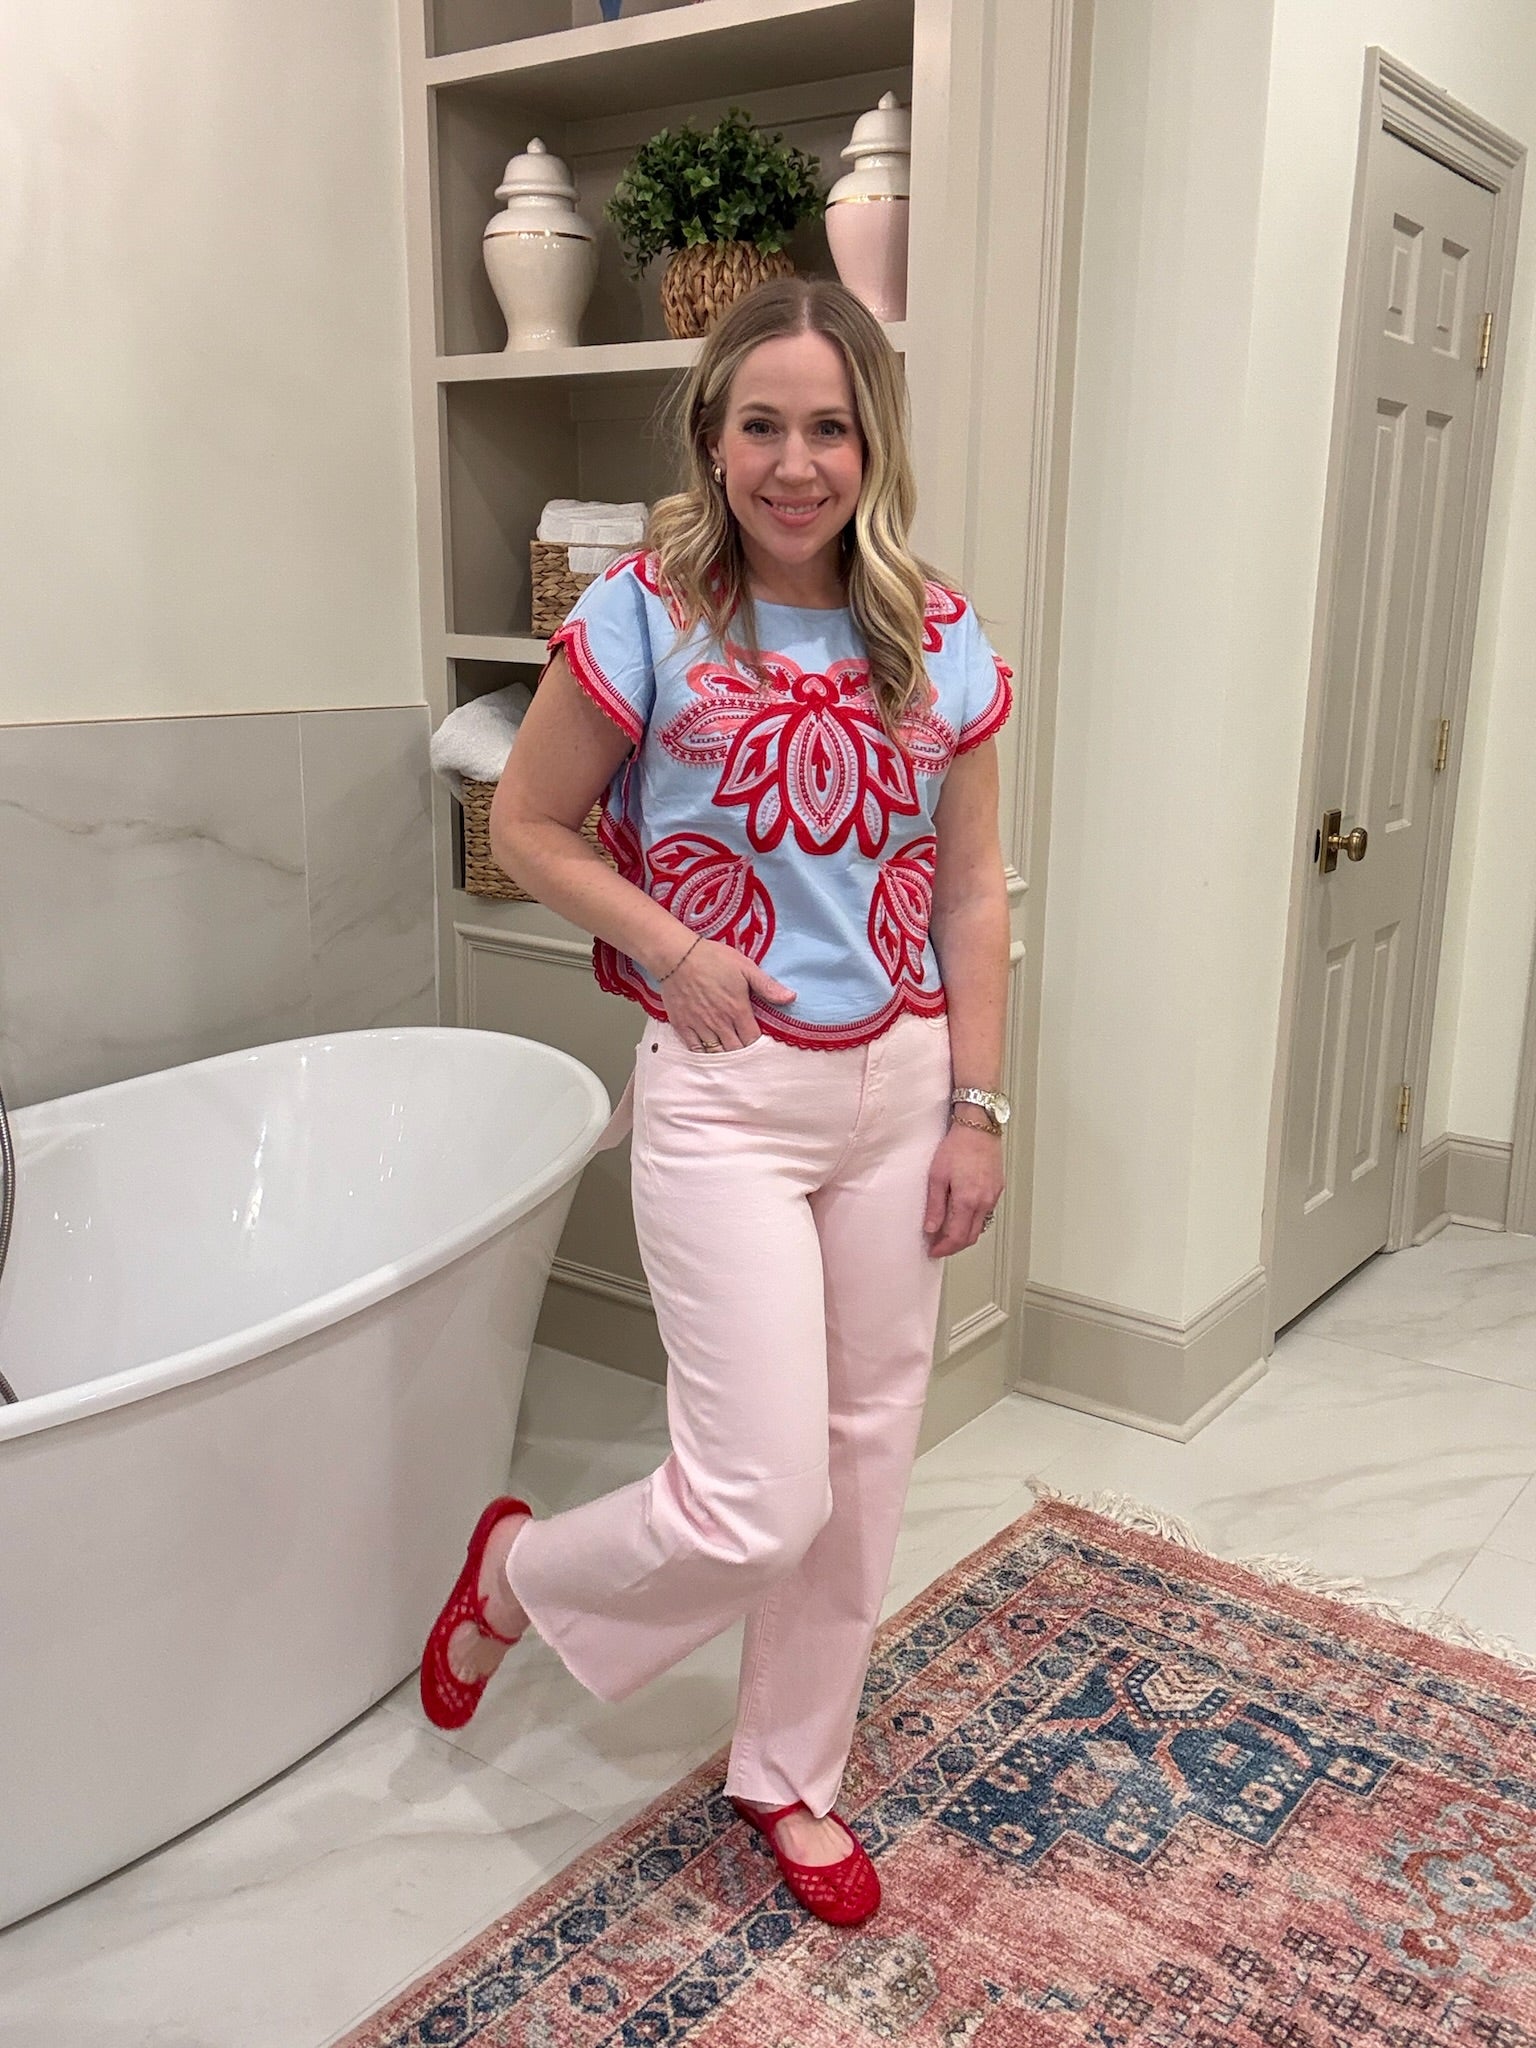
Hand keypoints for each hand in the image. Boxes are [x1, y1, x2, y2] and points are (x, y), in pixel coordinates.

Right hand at [661, 938, 795, 1049]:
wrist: (677, 956)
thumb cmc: (712, 959)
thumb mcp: (745, 967)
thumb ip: (767, 986)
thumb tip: (791, 998)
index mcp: (737, 1010)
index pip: (752, 1040)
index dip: (757, 1044)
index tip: (759, 1042)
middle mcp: (720, 1023)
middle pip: (735, 1051)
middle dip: (743, 1053)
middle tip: (746, 1051)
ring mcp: (700, 1026)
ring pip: (716, 1053)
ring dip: (725, 1056)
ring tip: (730, 1054)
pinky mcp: (682, 1025)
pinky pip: (695, 1049)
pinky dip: (703, 1054)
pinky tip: (709, 1052)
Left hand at [923, 1122, 1004, 1256]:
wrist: (978, 1127)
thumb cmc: (957, 1146)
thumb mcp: (937, 1176)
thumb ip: (935, 1205)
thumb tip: (931, 1228)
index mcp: (967, 1200)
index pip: (956, 1237)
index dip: (944, 1248)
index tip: (934, 1250)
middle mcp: (984, 1202)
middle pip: (970, 1237)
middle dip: (954, 1246)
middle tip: (939, 1246)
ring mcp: (993, 1196)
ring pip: (979, 1226)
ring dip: (964, 1234)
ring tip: (948, 1231)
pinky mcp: (997, 1189)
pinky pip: (986, 1213)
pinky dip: (973, 1221)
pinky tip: (962, 1215)